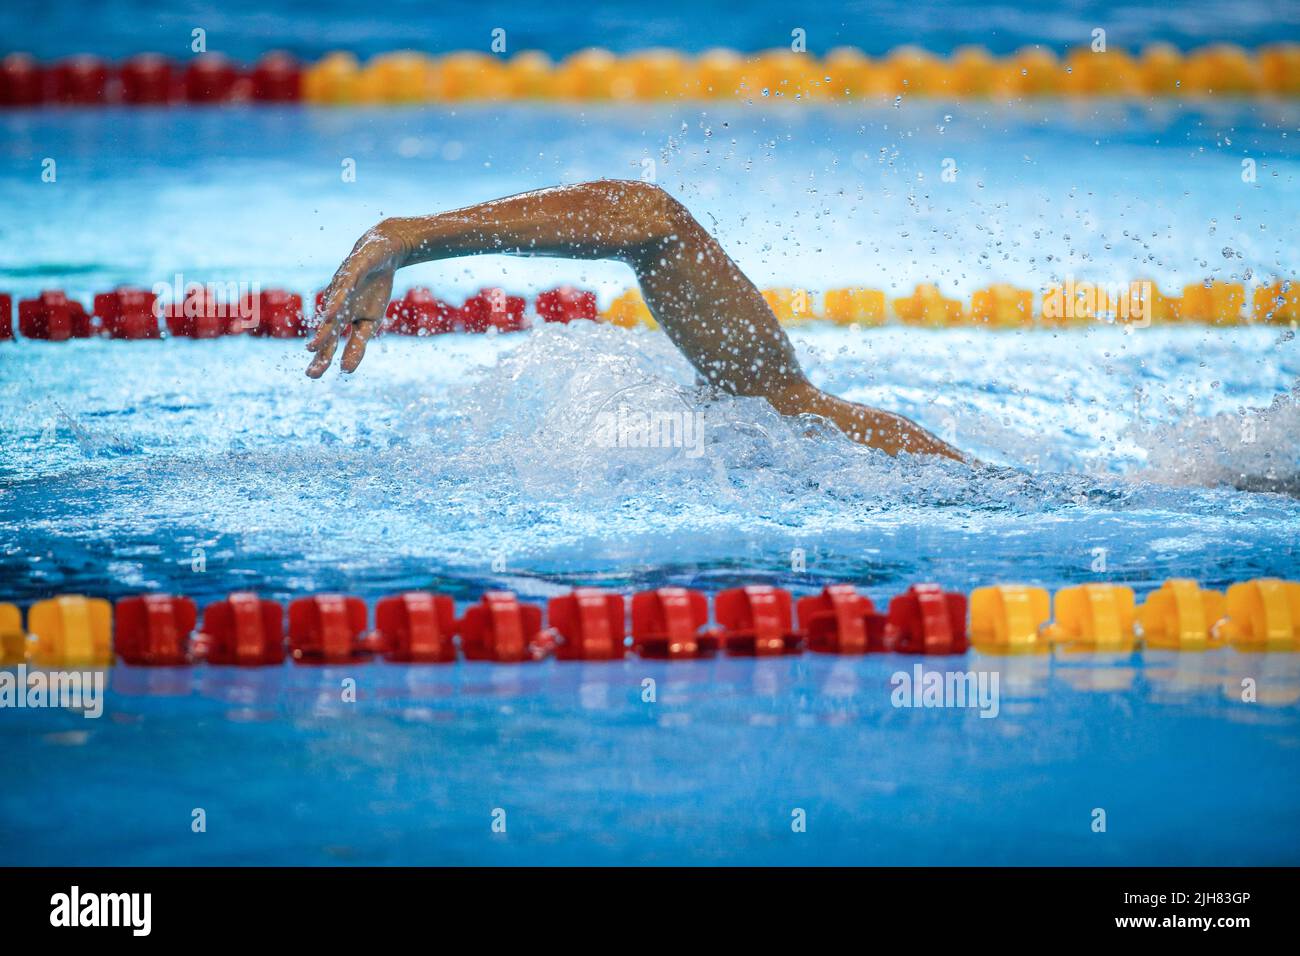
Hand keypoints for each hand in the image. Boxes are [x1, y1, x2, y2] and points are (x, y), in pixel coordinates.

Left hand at [306, 221, 408, 376]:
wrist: (383, 255)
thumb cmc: (374, 289)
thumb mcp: (370, 322)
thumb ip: (357, 345)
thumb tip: (345, 371)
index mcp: (341, 319)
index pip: (329, 342)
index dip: (321, 358)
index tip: (312, 376)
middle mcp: (335, 305)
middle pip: (326, 331)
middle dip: (318, 351)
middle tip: (311, 373)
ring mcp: (340, 290)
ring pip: (330, 312)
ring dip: (323, 331)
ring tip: (313, 347)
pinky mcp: (350, 272)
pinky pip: (342, 289)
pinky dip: (336, 302)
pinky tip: (331, 314)